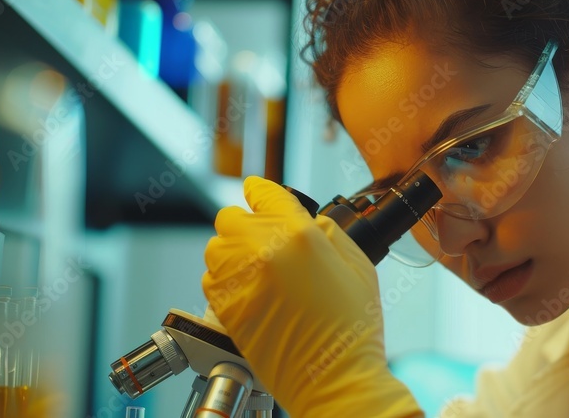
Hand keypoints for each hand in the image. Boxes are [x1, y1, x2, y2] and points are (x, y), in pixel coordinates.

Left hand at [202, 176, 421, 416]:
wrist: (334, 377)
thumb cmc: (352, 329)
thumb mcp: (358, 265)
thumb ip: (329, 233)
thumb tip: (308, 221)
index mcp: (299, 235)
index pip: (264, 193)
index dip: (261, 191)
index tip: (257, 192)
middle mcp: (262, 251)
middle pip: (232, 217)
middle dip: (247, 224)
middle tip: (265, 242)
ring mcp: (238, 279)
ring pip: (216, 246)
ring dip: (232, 251)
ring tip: (257, 269)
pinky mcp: (223, 307)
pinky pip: (210, 278)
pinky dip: (224, 279)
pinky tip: (249, 291)